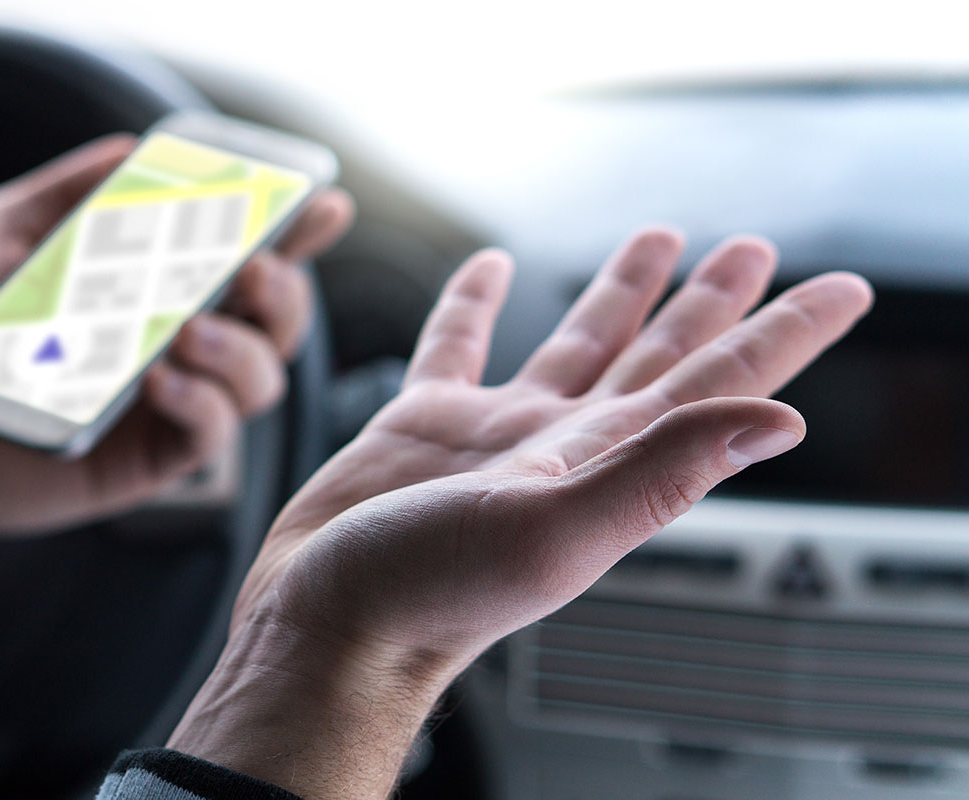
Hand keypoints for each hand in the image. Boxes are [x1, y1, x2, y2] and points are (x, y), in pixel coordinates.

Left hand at [0, 134, 352, 640]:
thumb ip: (61, 196)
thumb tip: (131, 150)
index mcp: (146, 285)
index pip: (238, 254)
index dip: (293, 232)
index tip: (323, 203)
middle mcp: (173, 341)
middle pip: (278, 320)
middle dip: (286, 291)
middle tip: (252, 270)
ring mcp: (167, 401)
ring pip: (262, 378)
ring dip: (243, 349)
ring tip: (185, 331)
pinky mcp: (149, 456)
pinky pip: (213, 435)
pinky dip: (204, 404)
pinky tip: (159, 383)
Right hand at [168, 229, 872, 797]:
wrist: (326, 626)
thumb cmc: (428, 595)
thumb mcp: (554, 530)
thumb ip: (660, 471)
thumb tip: (780, 422)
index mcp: (606, 463)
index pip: (718, 388)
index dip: (783, 337)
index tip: (841, 289)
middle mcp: (563, 444)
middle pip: (659, 358)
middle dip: (709, 303)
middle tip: (747, 249)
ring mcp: (495, 434)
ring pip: (576, 343)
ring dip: (619, 293)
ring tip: (654, 239)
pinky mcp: (424, 426)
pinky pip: (459, 346)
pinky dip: (475, 302)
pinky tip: (491, 271)